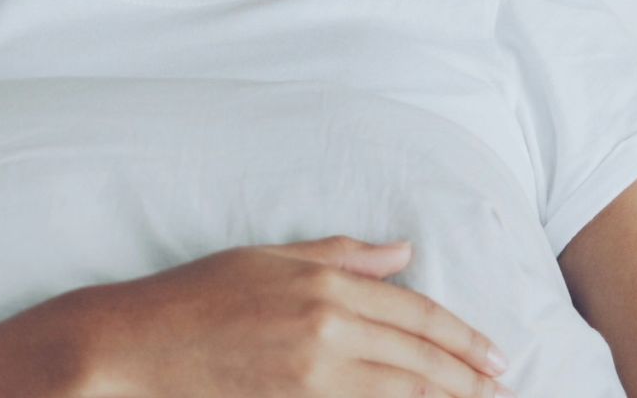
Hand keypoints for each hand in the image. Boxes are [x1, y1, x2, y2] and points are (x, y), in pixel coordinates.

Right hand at [72, 234, 516, 397]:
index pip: (416, 313)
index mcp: (324, 285)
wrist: (134, 346)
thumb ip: (341, 255)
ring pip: (401, 393)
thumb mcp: (269, 258)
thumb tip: (403, 253)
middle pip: (420, 359)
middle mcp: (327, 331)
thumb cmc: (195, 296)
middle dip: (469, 377)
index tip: (494, 355)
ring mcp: (310, 379)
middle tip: (502, 387)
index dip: (463, 337)